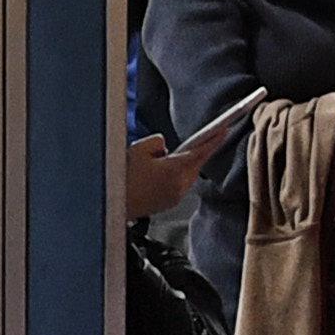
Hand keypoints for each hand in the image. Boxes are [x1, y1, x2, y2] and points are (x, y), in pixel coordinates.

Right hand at [125, 93, 258, 218]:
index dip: (214, 139)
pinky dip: (171, 176)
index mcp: (176, 171)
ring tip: (158, 159)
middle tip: (192, 140)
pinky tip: (155, 172)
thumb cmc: (122, 179)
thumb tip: (163, 146)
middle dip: (192, 152)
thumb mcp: (138, 149)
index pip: (201, 151)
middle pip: (194, 164)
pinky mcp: (166, 204)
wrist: (110, 205)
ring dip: (178, 164)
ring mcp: (173, 197)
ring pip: (184, 175)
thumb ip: (157, 142)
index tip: (224, 129)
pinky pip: (175, 185)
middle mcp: (179, 186)